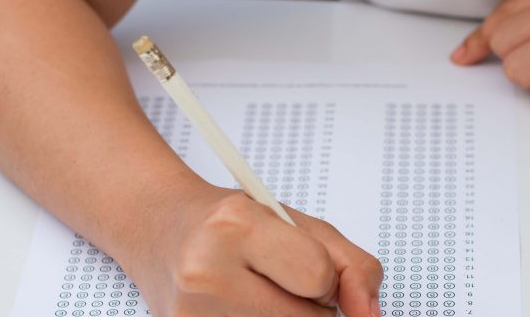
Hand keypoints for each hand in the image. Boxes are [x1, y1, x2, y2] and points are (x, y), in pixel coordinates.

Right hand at [124, 186, 382, 316]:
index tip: (305, 269)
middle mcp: (204, 272)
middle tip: (281, 283)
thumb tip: (369, 313)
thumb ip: (350, 265)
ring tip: (258, 295)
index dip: (323, 277)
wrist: (160, 230)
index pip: (318, 276)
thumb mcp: (296, 223)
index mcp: (235, 226)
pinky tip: (243, 309)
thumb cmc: (230, 223)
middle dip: (310, 306)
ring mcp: (189, 315)